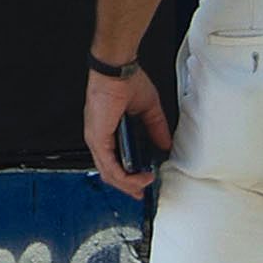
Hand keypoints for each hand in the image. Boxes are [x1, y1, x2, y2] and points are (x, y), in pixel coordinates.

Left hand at [83, 64, 171, 199]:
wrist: (118, 71)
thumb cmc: (126, 82)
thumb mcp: (148, 110)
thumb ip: (156, 129)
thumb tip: (165, 145)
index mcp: (107, 131)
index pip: (112, 162)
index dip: (126, 177)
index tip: (141, 184)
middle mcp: (98, 138)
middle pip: (110, 173)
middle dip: (128, 187)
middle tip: (141, 192)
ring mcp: (96, 140)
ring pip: (110, 174)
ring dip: (129, 184)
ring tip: (145, 183)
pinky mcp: (98, 140)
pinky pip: (110, 167)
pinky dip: (126, 176)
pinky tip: (139, 177)